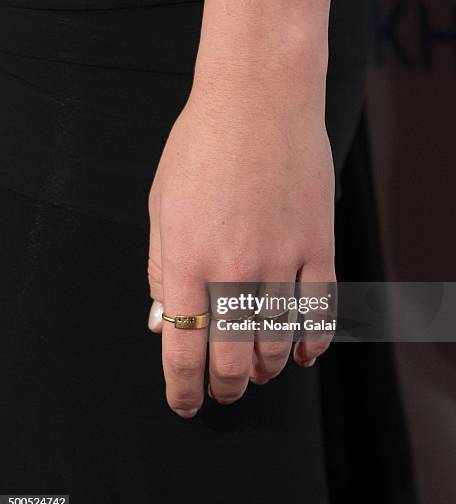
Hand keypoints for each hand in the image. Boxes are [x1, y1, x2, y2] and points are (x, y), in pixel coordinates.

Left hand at [147, 75, 334, 417]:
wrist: (258, 99)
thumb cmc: (201, 147)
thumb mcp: (162, 205)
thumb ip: (160, 267)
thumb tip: (163, 320)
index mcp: (187, 259)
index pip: (183, 347)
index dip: (183, 388)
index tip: (186, 404)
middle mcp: (234, 267)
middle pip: (232, 355)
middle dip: (225, 385)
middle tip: (224, 391)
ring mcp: (282, 257)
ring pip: (277, 339)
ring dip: (265, 367)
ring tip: (257, 371)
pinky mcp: (319, 243)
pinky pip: (321, 309)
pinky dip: (313, 341)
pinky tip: (303, 354)